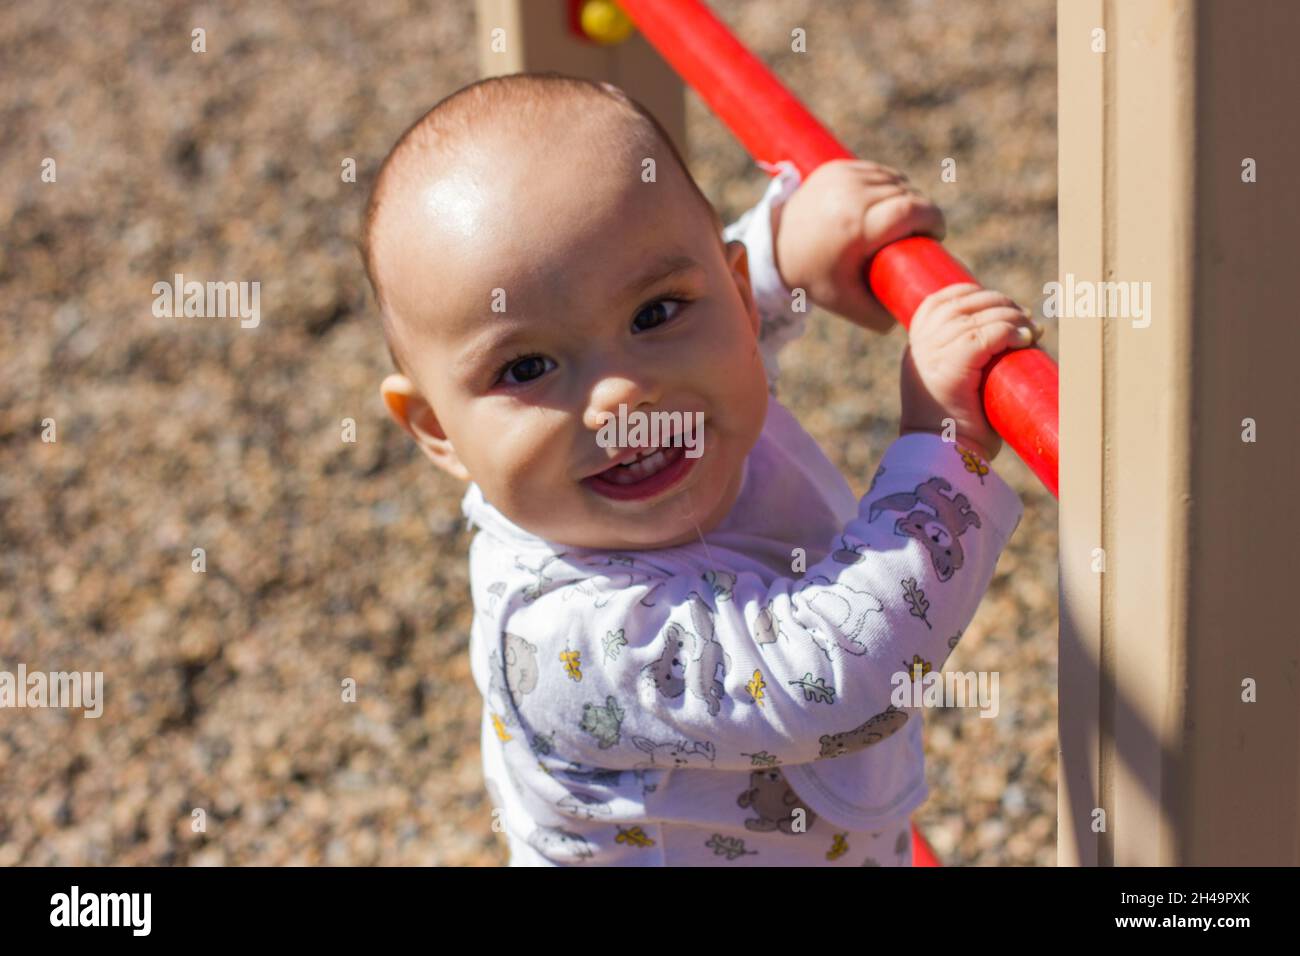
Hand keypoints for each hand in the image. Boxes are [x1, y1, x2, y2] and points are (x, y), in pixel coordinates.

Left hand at [772, 158, 944, 333]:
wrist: (774, 246)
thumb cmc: (815, 277)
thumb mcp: (847, 304)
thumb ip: (882, 316)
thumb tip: (918, 313)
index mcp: (855, 227)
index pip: (912, 210)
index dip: (933, 220)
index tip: (936, 235)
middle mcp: (850, 195)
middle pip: (908, 195)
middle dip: (921, 214)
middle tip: (916, 235)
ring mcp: (843, 176)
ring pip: (896, 180)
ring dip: (906, 198)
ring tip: (899, 223)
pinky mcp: (837, 166)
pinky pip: (879, 172)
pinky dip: (887, 186)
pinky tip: (884, 205)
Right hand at [898, 283, 1042, 461]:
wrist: (942, 462)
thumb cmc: (958, 431)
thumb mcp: (959, 384)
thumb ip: (972, 359)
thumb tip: (1018, 332)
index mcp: (916, 349)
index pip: (939, 301)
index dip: (974, 293)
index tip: (1001, 304)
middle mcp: (919, 348)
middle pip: (961, 303)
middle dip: (999, 303)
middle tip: (1026, 321)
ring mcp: (931, 356)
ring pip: (977, 316)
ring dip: (1010, 316)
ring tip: (1031, 332)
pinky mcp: (950, 368)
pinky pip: (983, 335)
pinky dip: (1008, 332)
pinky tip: (1025, 340)